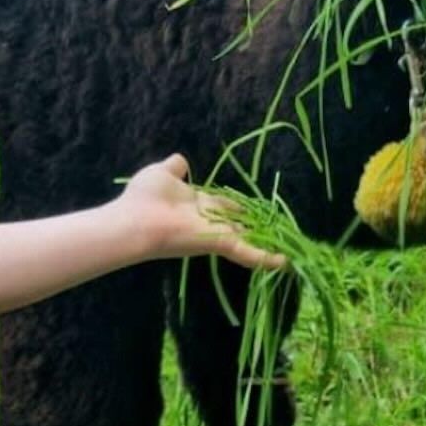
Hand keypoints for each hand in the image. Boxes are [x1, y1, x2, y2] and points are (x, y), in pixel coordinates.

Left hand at [114, 154, 284, 270]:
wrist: (134, 221)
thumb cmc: (144, 197)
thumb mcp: (161, 173)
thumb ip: (174, 168)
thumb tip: (182, 161)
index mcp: (195, 203)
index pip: (221, 205)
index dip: (235, 206)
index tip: (248, 207)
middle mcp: (208, 220)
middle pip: (237, 223)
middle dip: (255, 227)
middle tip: (277, 230)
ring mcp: (213, 233)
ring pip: (247, 240)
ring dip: (267, 246)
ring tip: (291, 251)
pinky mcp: (218, 242)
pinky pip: (246, 252)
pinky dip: (265, 258)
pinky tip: (285, 263)